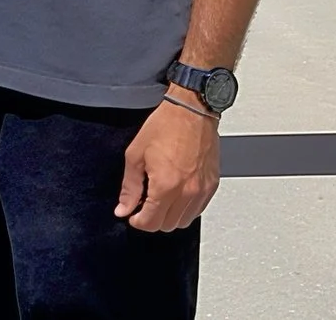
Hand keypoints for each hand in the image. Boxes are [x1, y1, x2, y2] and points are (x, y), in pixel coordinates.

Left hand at [115, 98, 219, 231]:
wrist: (192, 110)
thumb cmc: (166, 125)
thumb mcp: (136, 154)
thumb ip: (129, 187)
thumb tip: (123, 208)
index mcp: (166, 185)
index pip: (150, 223)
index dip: (137, 221)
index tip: (133, 215)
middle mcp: (187, 192)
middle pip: (167, 225)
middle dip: (152, 219)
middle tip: (145, 204)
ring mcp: (201, 190)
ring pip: (184, 221)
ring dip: (170, 215)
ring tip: (161, 197)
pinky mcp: (212, 185)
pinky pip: (198, 210)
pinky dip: (186, 208)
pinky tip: (177, 193)